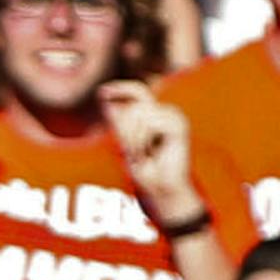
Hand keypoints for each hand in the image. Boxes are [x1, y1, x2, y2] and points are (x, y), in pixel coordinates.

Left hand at [97, 82, 200, 229]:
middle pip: (135, 106)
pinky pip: (150, 123)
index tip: (101, 91)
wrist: (162, 190)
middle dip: (126, 132)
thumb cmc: (146, 172)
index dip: (120, 89)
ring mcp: (174, 117)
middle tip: (134, 154)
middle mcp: (165, 112)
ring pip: (140, 114)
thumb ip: (119, 123)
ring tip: (143, 156)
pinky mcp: (178, 125)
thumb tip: (105, 101)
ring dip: (134, 140)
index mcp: (154, 115)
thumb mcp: (126, 144)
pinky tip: (152, 154)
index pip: (138, 92)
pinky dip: (143, 141)